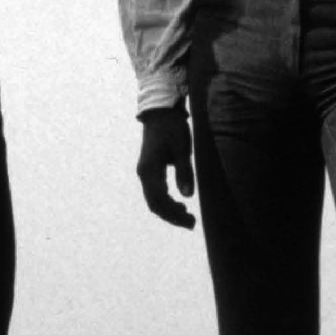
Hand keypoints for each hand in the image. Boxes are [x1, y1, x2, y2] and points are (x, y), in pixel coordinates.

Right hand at [135, 108, 195, 228]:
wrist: (159, 111)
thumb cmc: (172, 127)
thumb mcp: (182, 148)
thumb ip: (184, 172)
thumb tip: (187, 196)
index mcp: (150, 170)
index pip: (159, 201)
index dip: (174, 215)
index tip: (190, 221)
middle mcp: (144, 173)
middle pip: (154, 204)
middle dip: (172, 216)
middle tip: (191, 223)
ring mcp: (145, 171)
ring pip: (153, 200)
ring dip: (169, 210)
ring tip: (187, 215)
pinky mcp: (149, 168)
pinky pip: (154, 192)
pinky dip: (166, 201)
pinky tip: (180, 203)